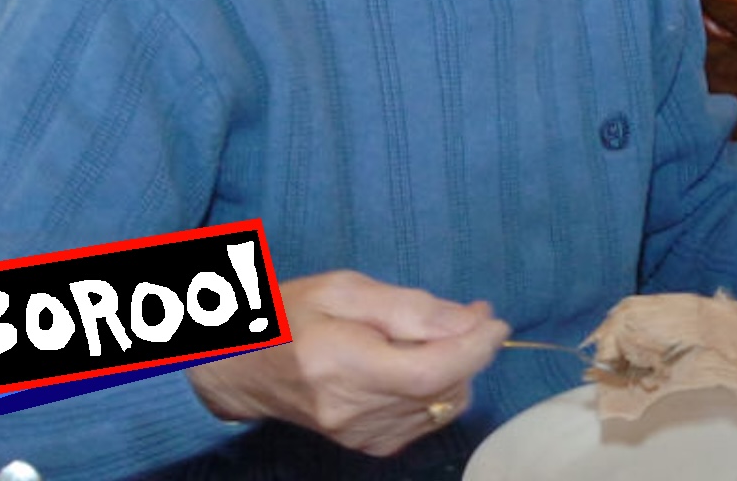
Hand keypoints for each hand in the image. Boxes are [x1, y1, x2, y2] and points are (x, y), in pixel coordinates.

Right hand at [188, 270, 509, 456]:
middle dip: (469, 351)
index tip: (494, 320)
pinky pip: (427, 418)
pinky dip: (437, 389)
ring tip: (435, 335)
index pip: (430, 372)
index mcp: (342, 366)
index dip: (474, 348)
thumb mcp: (345, 290)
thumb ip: (410, 307)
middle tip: (467, 316)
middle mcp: (355, 412)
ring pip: (443, 406)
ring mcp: (362, 436)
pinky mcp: (370, 446)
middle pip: (444, 390)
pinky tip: (417, 364)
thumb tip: (469, 320)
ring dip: (455, 369)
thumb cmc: (290, 316)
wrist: (242, 369)